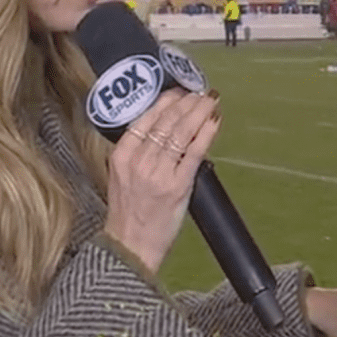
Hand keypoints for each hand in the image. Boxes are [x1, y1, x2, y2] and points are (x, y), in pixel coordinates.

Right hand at [104, 88, 220, 273]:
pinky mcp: (177, 185)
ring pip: (181, 131)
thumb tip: (166, 126)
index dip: (166, 100)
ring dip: (199, 111)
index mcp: (122, 155)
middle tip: (200, 90)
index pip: (146, 118)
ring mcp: (158, 172)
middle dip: (186, 101)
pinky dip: (206, 132)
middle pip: (166, 120)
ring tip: (210, 99)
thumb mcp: (123, 175)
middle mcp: (138, 160)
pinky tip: (215, 120)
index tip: (179, 91)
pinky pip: (194, 151)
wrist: (130, 246)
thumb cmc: (129, 212)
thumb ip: (139, 151)